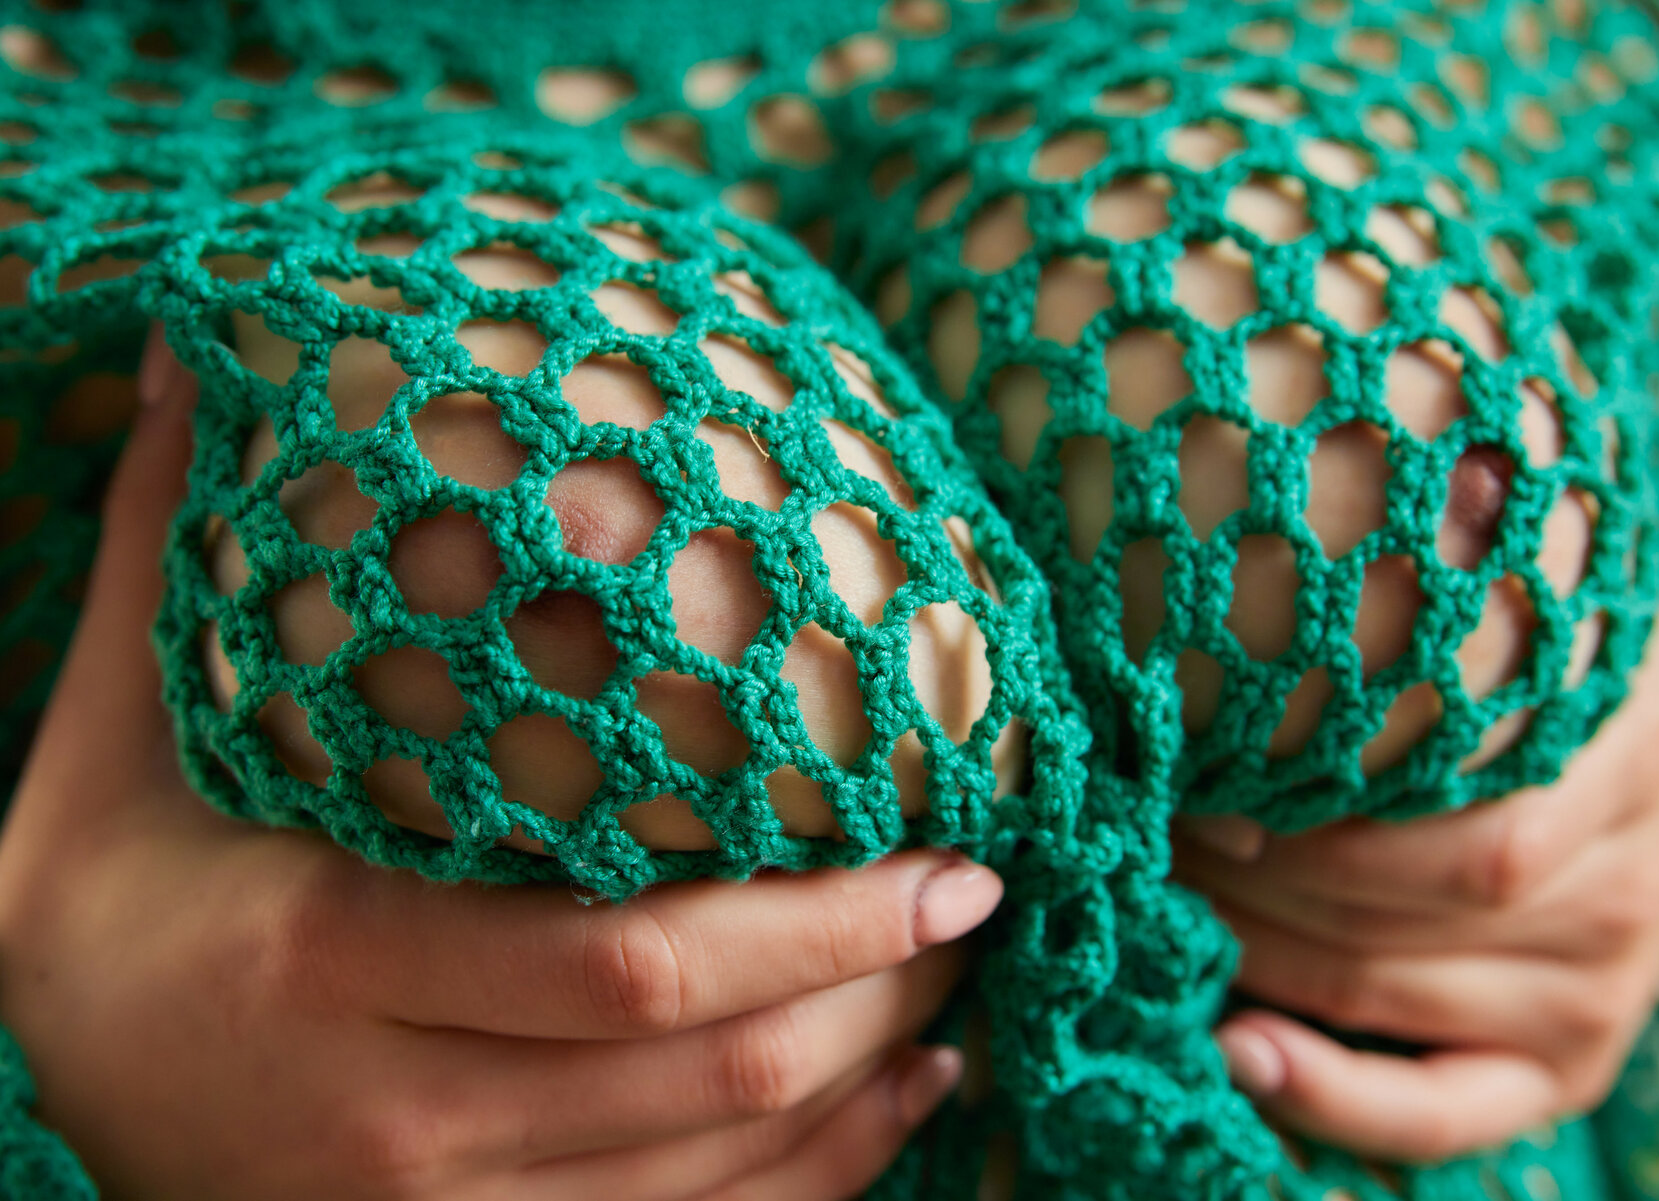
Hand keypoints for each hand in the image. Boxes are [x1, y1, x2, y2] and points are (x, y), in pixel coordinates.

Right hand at [0, 329, 1002, 1199]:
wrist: (18, 1109)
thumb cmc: (92, 912)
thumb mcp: (106, 741)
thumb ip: (163, 557)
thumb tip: (174, 357)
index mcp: (329, 959)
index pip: (628, 965)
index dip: (813, 921)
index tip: (942, 852)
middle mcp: (396, 1116)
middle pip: (705, 1068)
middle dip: (873, 984)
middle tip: (972, 895)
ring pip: (717, 1174)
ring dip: (868, 1077)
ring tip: (954, 984)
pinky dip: (823, 1183)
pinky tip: (906, 1108)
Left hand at [1175, 603, 1658, 1162]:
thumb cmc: (1567, 685)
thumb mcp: (1542, 617)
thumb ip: (1448, 607)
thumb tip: (1279, 557)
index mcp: (1627, 755)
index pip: (1451, 806)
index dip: (1307, 798)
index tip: (1194, 762)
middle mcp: (1622, 890)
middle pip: (1403, 903)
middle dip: (1250, 871)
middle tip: (1148, 826)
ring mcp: (1595, 995)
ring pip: (1388, 992)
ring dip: (1252, 950)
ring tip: (1156, 900)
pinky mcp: (1565, 1071)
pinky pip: (1441, 1111)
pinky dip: (1331, 1096)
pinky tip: (1239, 1052)